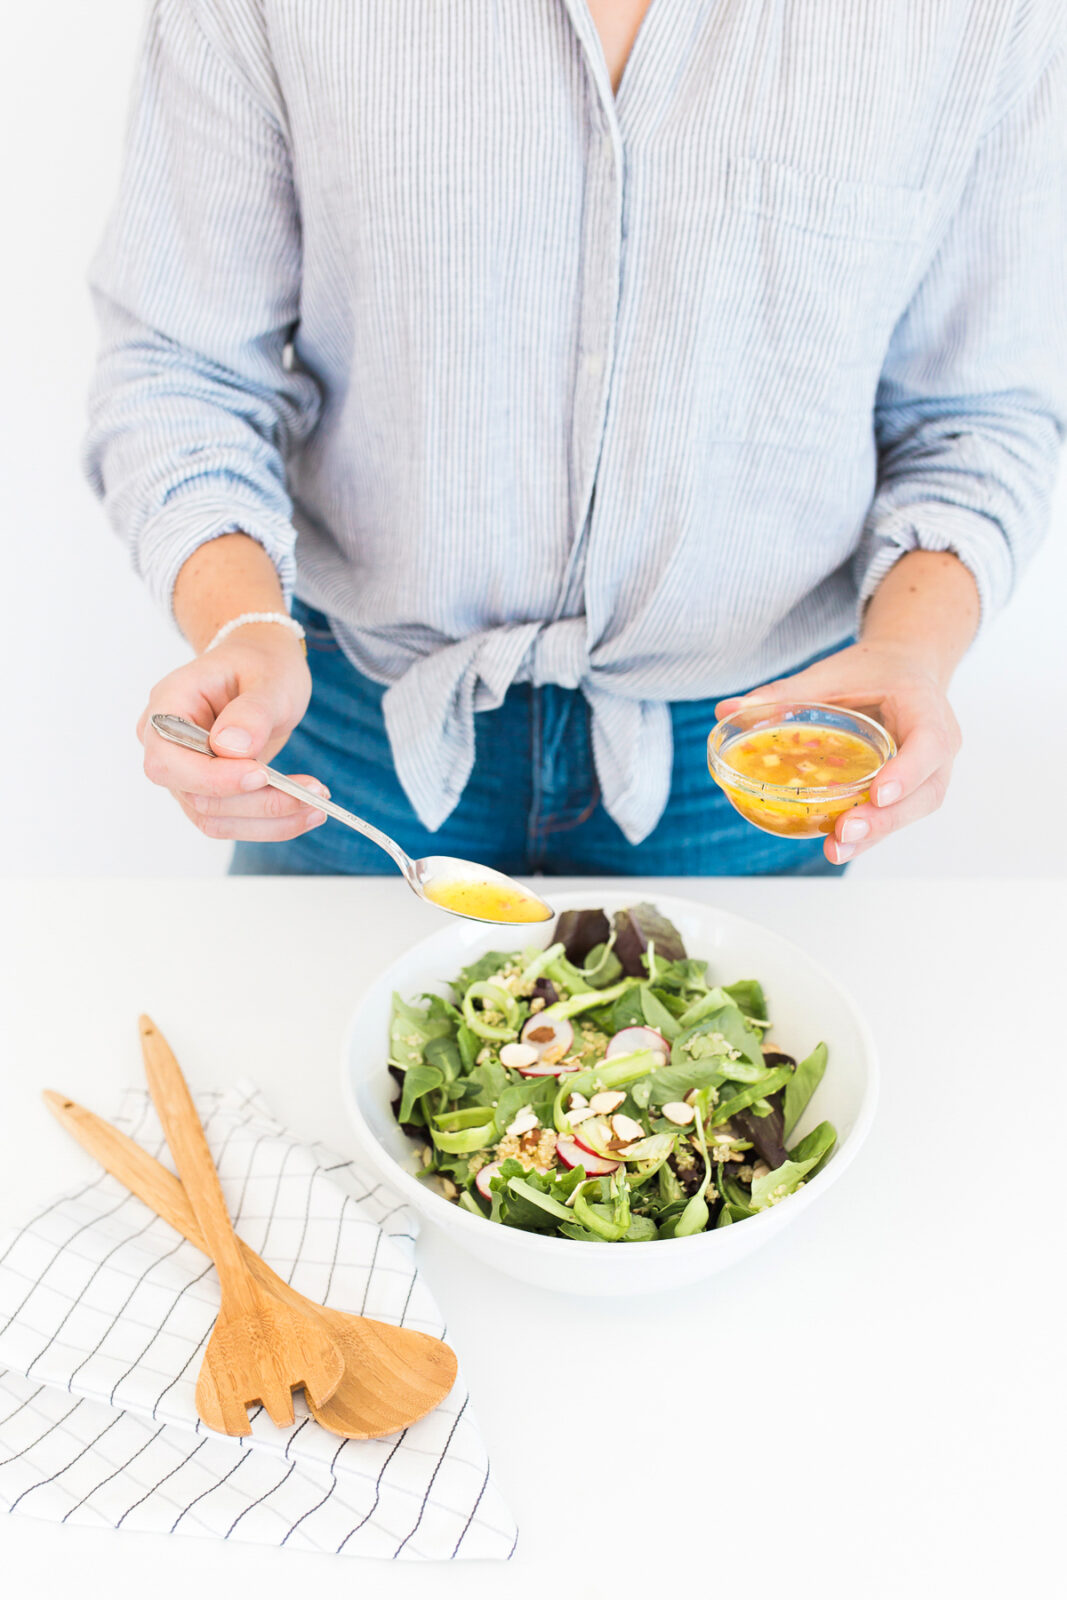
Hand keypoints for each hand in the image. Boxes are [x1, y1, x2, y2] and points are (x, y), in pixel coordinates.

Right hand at [137, 625, 326, 842]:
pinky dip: (270, 823)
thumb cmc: (261, 663)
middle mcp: (166, 743)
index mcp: (168, 704)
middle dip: (256, 802)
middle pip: (195, 794)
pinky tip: (307, 813)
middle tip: (312, 793)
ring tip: (318, 806)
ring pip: (214, 818)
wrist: (261, 669)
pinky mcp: (207, 792)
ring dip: (269, 819)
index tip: (262, 774)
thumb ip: (252, 712)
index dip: (212, 776)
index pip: (169, 758)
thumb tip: (231, 749)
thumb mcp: (269, 677)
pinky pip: (231, 821)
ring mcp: (184, 772)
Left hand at [715, 640, 961, 864]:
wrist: (907, 667)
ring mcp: (930, 772)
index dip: (908, 771)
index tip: (878, 793)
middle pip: (925, 792)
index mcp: (926, 707)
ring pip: (913, 811)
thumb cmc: (874, 669)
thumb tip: (726, 709)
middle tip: (845, 831)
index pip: (929, 743)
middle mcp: (939, 746)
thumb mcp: (833, 672)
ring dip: (876, 834)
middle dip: (886, 818)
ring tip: (836, 848)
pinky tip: (839, 844)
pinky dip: (870, 832)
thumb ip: (787, 692)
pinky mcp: (913, 789)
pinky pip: (898, 814)